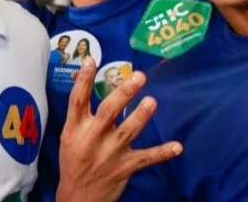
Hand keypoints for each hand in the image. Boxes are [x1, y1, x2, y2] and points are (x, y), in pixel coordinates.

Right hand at [56, 58, 181, 201]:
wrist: (78, 196)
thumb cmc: (74, 161)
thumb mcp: (70, 136)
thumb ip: (81, 115)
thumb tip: (92, 84)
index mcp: (75, 129)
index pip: (77, 100)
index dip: (83, 80)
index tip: (92, 61)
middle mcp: (92, 139)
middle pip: (107, 112)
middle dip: (123, 94)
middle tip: (137, 77)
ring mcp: (109, 154)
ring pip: (127, 132)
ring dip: (141, 117)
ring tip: (152, 101)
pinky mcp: (125, 168)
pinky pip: (146, 158)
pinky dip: (162, 152)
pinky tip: (178, 146)